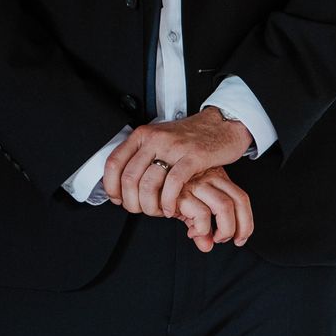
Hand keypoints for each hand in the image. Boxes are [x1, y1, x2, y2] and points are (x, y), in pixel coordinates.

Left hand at [103, 107, 252, 216]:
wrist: (223, 125)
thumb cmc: (194, 136)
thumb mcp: (162, 139)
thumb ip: (143, 155)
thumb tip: (123, 181)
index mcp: (144, 135)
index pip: (114, 163)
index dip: (112, 187)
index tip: (118, 199)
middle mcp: (156, 139)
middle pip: (130, 178)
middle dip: (132, 202)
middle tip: (140, 210)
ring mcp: (174, 147)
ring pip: (149, 184)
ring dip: (150, 205)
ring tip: (157, 211)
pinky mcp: (194, 156)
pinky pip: (173, 184)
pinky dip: (169, 201)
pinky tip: (171, 207)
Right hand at [175, 167, 253, 251]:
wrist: (141, 178)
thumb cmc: (167, 192)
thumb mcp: (188, 209)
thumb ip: (200, 225)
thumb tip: (207, 246)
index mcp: (216, 177)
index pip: (241, 198)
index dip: (246, 220)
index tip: (241, 238)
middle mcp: (209, 178)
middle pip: (238, 200)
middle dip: (241, 226)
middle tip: (229, 241)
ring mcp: (196, 183)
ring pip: (224, 207)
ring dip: (224, 230)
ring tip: (212, 239)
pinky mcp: (181, 192)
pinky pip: (202, 214)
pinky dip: (201, 229)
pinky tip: (190, 232)